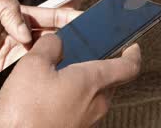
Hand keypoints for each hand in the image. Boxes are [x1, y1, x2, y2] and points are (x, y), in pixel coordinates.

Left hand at [0, 0, 79, 109]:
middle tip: (88, 40)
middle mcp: (17, 41)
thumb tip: (26, 32)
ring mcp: (14, 62)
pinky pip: (31, 79)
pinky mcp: (8, 82)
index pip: (44, 16)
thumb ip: (4, 8)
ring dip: (61, 58)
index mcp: (11, 21)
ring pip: (46, 59)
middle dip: (70, 37)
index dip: (64, 17)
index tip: (82, 18)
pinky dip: (44, 78)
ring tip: (77, 58)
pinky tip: (56, 77)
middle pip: (51, 38)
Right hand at [0, 34, 140, 126]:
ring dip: (81, 87)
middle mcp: (98, 103)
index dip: (134, 54)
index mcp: (94, 81)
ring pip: (93, 97)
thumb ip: (49, 46)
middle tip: (82, 59)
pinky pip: (80, 111)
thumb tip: (56, 41)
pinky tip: (47, 101)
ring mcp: (88, 120)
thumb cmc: (27, 113)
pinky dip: (70, 102)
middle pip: (109, 80)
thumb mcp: (32, 66)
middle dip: (98, 68)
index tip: (133, 48)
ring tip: (57, 81)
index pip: (129, 66)